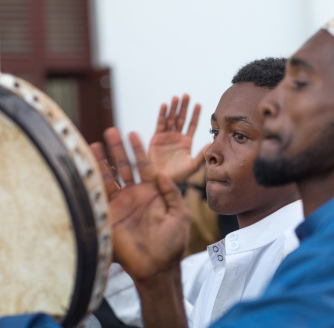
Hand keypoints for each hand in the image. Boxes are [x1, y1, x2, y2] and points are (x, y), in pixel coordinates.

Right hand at [91, 128, 191, 282]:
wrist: (157, 266)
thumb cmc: (173, 243)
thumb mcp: (180, 214)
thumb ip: (172, 193)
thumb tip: (161, 173)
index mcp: (154, 192)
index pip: (145, 166)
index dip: (138, 150)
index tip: (133, 134)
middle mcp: (136, 195)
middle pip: (126, 166)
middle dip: (119, 149)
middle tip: (113, 131)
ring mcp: (122, 204)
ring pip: (112, 177)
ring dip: (105, 160)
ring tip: (98, 142)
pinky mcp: (111, 214)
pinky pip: (102, 194)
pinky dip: (95, 180)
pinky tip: (89, 165)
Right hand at [148, 95, 208, 183]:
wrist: (161, 181)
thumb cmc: (178, 176)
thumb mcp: (192, 166)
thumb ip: (200, 155)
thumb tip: (210, 144)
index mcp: (187, 142)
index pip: (193, 125)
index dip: (196, 115)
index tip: (199, 104)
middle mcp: (177, 137)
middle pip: (182, 118)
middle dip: (184, 107)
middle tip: (187, 95)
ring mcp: (167, 136)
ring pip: (171, 119)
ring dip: (173, 108)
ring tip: (176, 97)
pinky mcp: (156, 138)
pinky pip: (160, 124)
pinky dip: (162, 115)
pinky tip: (165, 105)